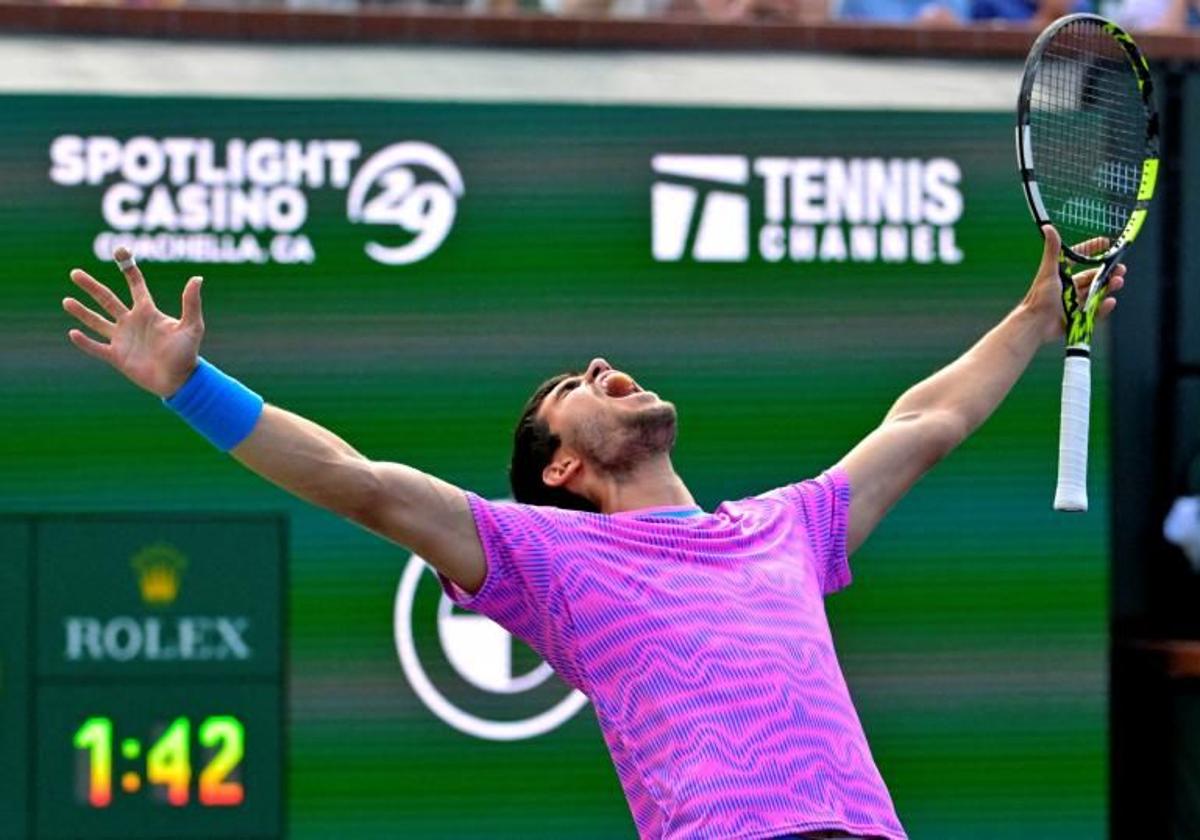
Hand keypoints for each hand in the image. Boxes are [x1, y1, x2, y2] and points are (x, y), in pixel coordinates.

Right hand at [63, 248, 204, 397]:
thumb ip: (191, 303)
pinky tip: (72, 332)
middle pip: (107, 300)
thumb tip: (197, 278)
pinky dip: (84, 342)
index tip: (120, 251)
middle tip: (74, 273)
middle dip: (91, 286)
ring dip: (82, 312)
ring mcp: (122, 339)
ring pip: (97, 321)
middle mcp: (132, 322)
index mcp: (148, 312)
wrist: (180, 381)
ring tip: (66, 300)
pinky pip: (96, 347)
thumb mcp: (192, 326)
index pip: (135, 285)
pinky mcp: (117, 357)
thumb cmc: (188, 353)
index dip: (128, 268)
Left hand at [1025, 225, 1126, 343]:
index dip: (1091, 249)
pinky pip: (1094, 311)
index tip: (1105, 242)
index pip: (1078, 259)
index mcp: (1061, 276)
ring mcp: (1073, 304)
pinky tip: (1110, 301)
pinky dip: (1103, 307)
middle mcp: (1068, 288)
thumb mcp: (1049, 271)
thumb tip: (1047, 226)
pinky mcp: (1076, 319)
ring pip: (1095, 293)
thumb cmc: (1039, 297)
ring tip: (1119, 282)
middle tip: (1120, 269)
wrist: (1035, 324)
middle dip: (1107, 272)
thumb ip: (1052, 250)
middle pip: (1092, 277)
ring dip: (1109, 287)